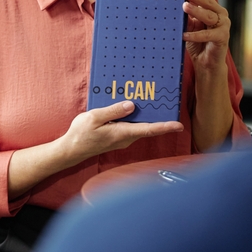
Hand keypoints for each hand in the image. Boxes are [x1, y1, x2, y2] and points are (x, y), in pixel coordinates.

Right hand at [59, 101, 183, 166]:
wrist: (71, 150)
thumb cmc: (80, 134)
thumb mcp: (94, 118)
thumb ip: (113, 111)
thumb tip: (132, 105)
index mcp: (122, 133)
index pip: (149, 129)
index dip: (165, 127)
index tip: (179, 125)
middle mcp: (125, 138)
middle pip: (147, 127)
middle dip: (159, 117)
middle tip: (167, 103)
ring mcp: (122, 139)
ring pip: (140, 127)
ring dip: (147, 118)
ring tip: (151, 102)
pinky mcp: (117, 138)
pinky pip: (131, 128)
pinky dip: (136, 119)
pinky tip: (132, 110)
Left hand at [182, 0, 229, 71]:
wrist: (207, 62)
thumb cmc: (197, 42)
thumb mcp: (190, 25)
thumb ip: (186, 14)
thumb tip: (172, 2)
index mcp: (212, 8)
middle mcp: (219, 14)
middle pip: (208, 1)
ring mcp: (223, 25)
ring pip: (208, 15)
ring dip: (196, 11)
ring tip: (184, 7)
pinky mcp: (222, 38)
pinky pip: (207, 35)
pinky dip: (195, 35)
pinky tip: (184, 35)